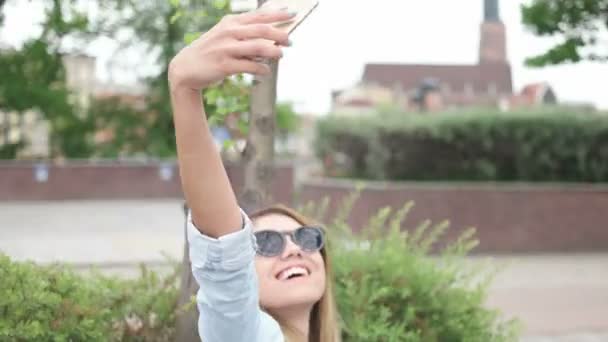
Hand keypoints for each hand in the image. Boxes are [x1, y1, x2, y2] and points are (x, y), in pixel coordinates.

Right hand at [168, 9, 293, 91]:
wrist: (186, 68)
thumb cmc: (212, 51)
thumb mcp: (225, 34)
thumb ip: (245, 32)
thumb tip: (273, 32)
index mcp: (231, 22)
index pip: (258, 15)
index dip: (277, 14)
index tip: (293, 14)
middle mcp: (229, 32)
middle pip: (261, 29)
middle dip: (280, 34)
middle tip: (291, 41)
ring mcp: (226, 48)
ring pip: (257, 47)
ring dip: (273, 52)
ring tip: (281, 55)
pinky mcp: (224, 65)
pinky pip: (249, 66)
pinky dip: (261, 69)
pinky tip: (266, 71)